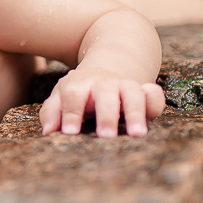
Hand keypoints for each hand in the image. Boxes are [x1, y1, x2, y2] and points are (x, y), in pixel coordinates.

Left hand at [39, 72, 165, 137]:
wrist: (108, 66)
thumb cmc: (81, 91)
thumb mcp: (62, 96)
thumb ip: (52, 112)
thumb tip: (48, 131)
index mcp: (80, 85)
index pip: (73, 94)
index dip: (71, 112)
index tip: (69, 132)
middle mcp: (104, 84)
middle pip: (105, 92)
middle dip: (106, 114)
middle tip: (105, 136)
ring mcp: (126, 86)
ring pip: (132, 92)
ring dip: (135, 112)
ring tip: (136, 134)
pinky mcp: (145, 92)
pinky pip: (154, 93)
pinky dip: (155, 101)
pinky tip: (152, 117)